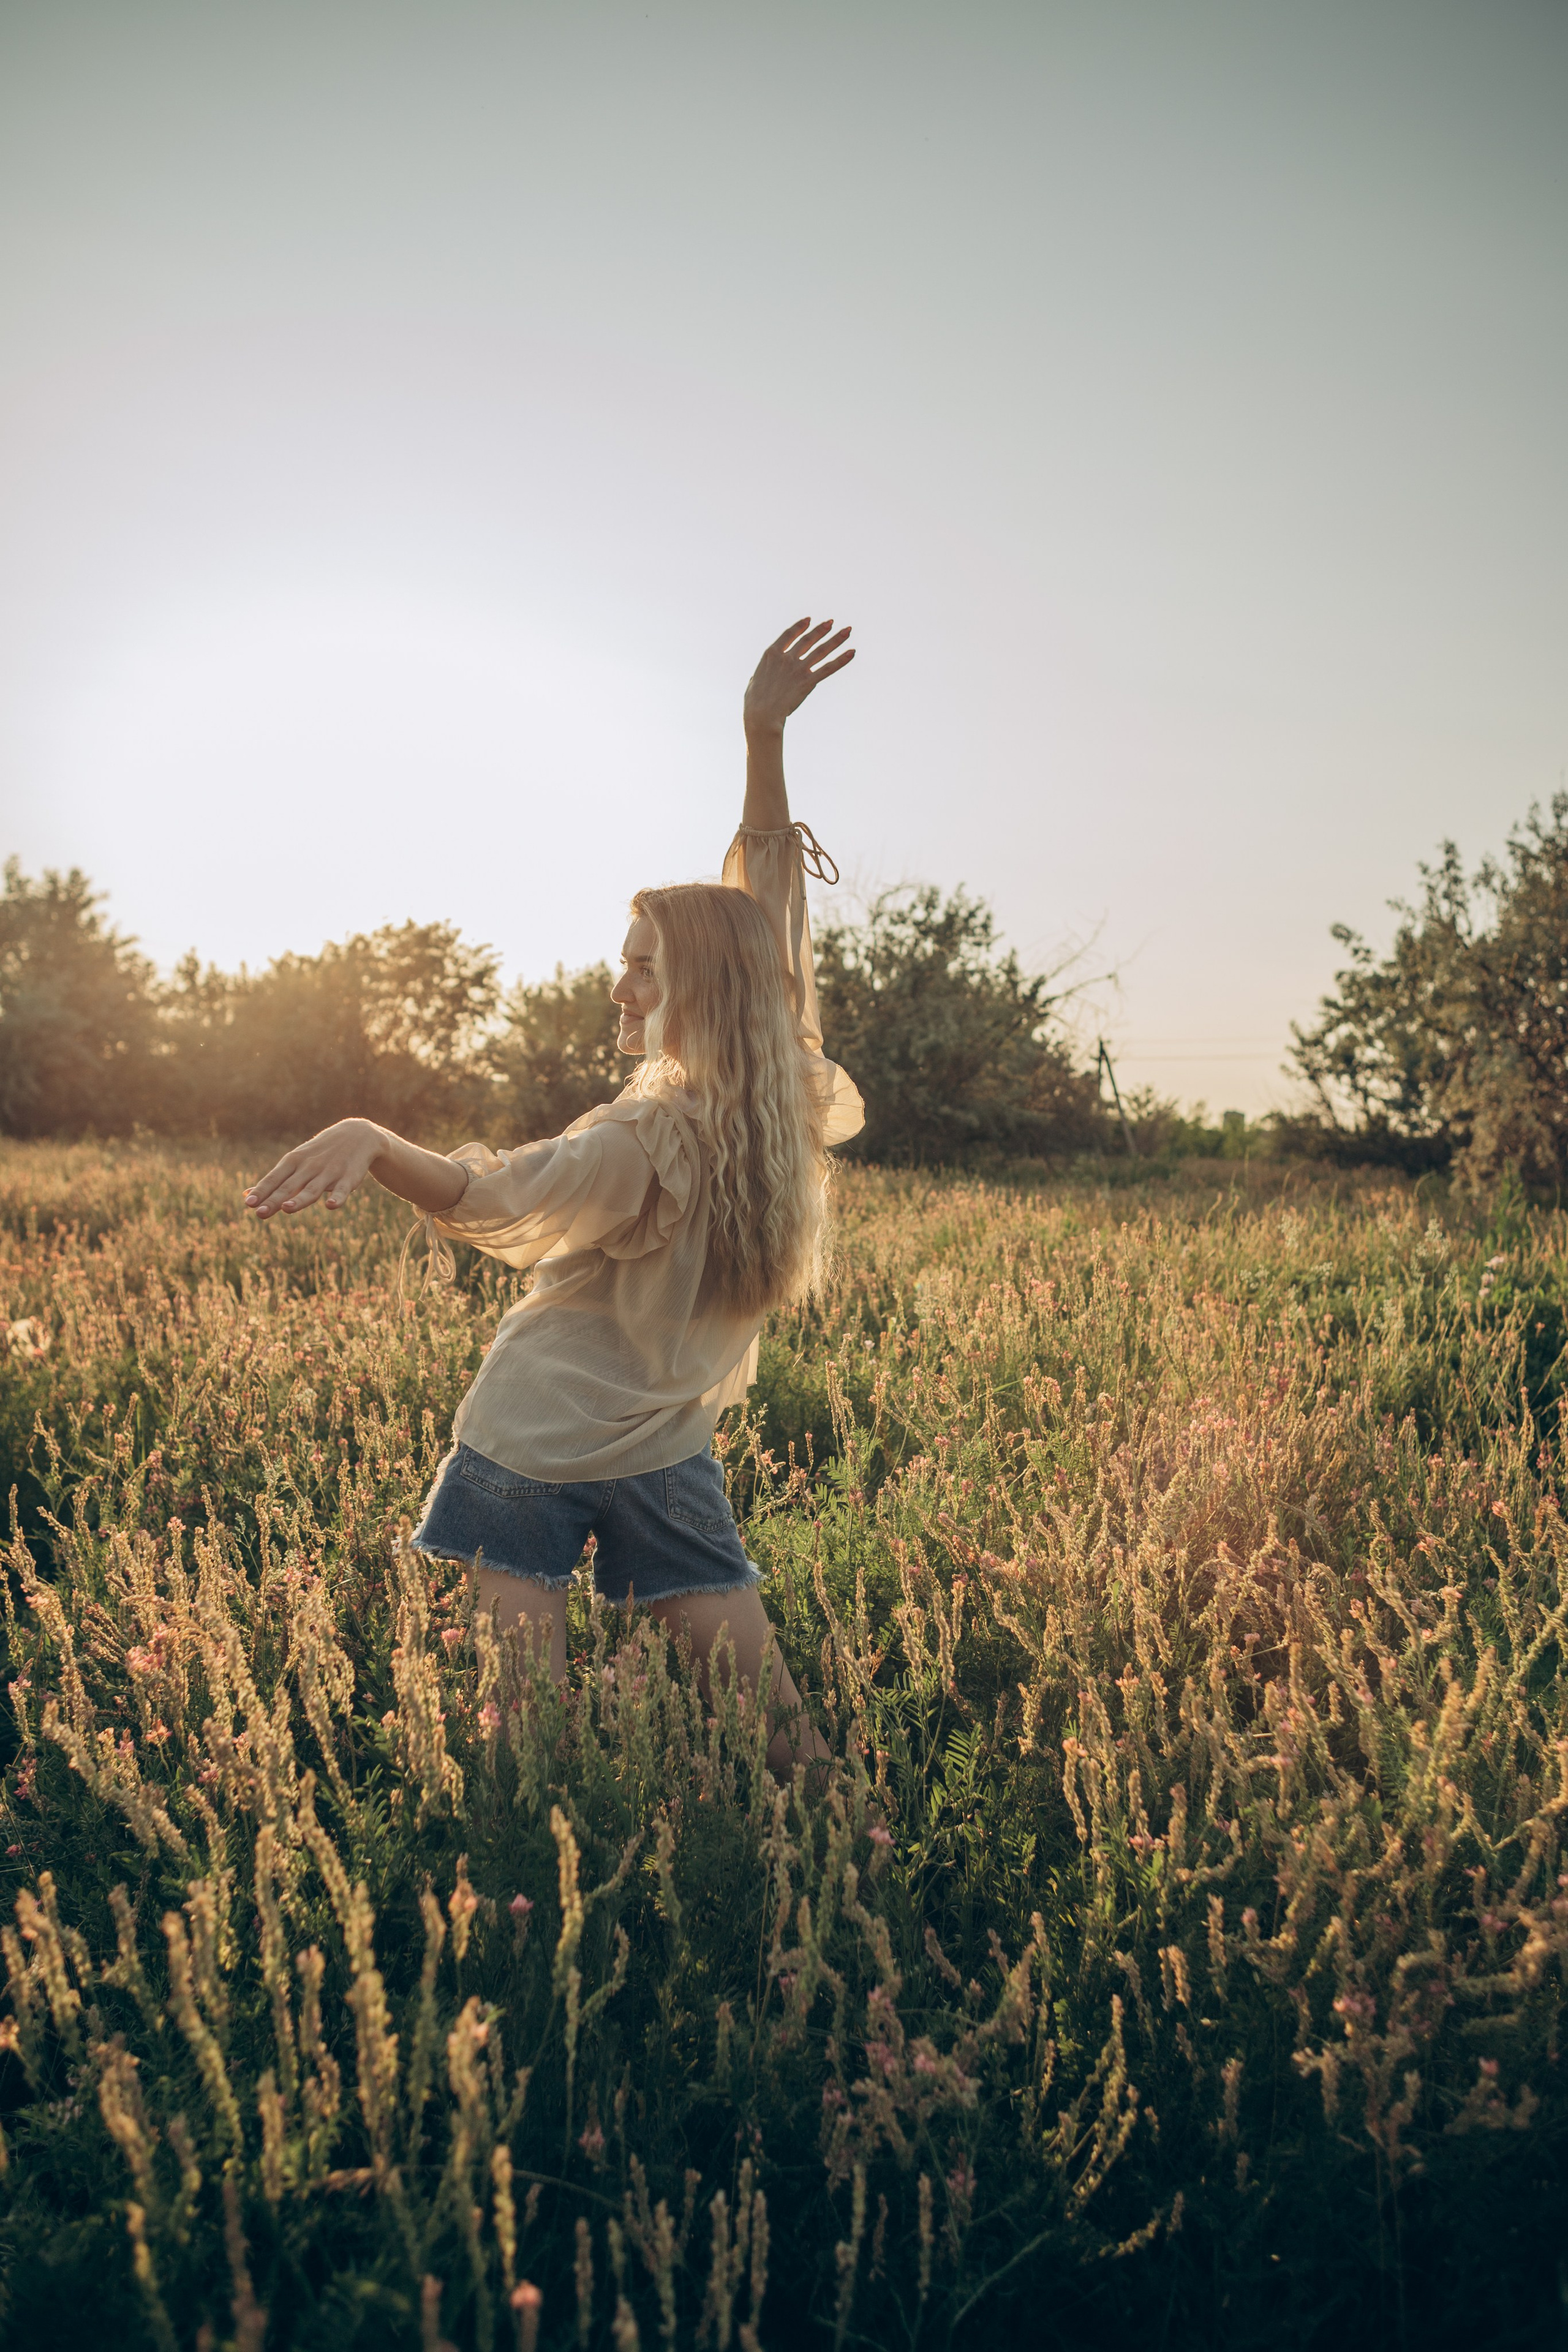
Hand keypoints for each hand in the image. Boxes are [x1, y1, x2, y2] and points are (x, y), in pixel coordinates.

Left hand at [244, 1119, 381, 1219]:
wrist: (357, 1135)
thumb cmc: (319, 1153)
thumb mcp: (295, 1162)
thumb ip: (274, 1182)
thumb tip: (246, 1196)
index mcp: (294, 1161)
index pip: (274, 1179)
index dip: (261, 1191)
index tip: (248, 1203)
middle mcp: (309, 1166)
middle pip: (289, 1186)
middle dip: (273, 1200)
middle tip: (259, 1214)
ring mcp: (329, 1172)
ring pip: (312, 1189)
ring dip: (299, 1199)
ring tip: (286, 1208)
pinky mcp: (349, 1178)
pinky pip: (342, 1190)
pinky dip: (337, 1197)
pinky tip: (331, 1205)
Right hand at [744, 618, 854, 734]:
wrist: (762, 714)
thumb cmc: (754, 702)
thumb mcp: (754, 682)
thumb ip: (760, 675)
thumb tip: (757, 678)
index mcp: (772, 655)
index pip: (789, 635)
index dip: (800, 626)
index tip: (809, 620)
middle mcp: (787, 658)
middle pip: (808, 640)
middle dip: (821, 630)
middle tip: (832, 622)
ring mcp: (798, 669)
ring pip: (821, 650)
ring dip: (836, 639)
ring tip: (847, 630)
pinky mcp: (808, 681)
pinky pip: (828, 668)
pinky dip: (842, 660)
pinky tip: (852, 652)